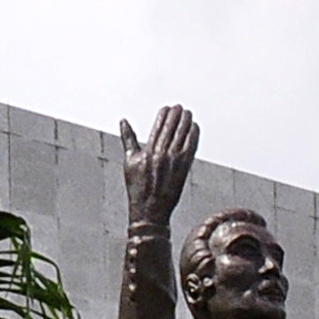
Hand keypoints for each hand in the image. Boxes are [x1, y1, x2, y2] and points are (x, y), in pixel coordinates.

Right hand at [121, 104, 197, 230]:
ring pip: (181, 136)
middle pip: (170, 129)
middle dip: (176, 116)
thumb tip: (123, 121)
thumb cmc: (137, 188)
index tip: (167, 108)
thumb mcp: (129, 161)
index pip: (157, 128)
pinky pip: (190, 148)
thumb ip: (128, 139)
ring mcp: (173, 162)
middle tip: (180, 107)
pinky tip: (195, 127)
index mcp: (147, 152)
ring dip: (186, 122)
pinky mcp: (184, 169)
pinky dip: (194, 136)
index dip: (164, 116)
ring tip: (188, 113)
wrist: (149, 211)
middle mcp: (161, 155)